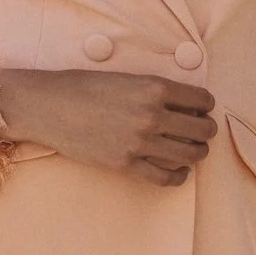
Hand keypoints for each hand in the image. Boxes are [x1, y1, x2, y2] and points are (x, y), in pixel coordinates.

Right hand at [0, 67, 215, 186]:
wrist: (49, 107)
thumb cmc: (82, 86)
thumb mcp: (125, 77)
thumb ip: (154, 90)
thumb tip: (182, 103)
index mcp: (154, 87)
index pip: (201, 100)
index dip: (206, 105)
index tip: (203, 109)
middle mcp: (152, 115)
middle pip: (200, 129)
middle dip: (206, 130)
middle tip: (202, 130)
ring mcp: (140, 142)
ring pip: (189, 154)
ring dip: (198, 152)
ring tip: (194, 150)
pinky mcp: (126, 164)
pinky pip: (165, 177)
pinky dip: (179, 177)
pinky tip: (180, 172)